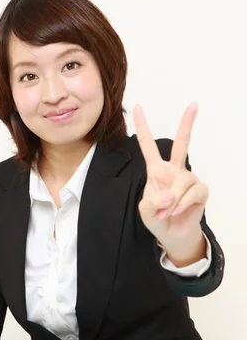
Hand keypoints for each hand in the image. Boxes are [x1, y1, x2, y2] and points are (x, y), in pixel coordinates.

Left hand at [134, 103, 207, 263]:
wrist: (173, 235)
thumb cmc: (157, 218)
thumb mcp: (145, 211)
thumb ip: (152, 201)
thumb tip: (169, 194)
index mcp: (156, 170)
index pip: (148, 145)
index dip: (142, 127)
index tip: (138, 107)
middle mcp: (174, 170)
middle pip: (181, 143)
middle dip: (187, 124)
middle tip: (194, 104)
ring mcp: (188, 179)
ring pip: (182, 182)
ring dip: (172, 200)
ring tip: (166, 212)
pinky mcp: (200, 190)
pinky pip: (192, 193)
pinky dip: (182, 204)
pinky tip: (177, 211)